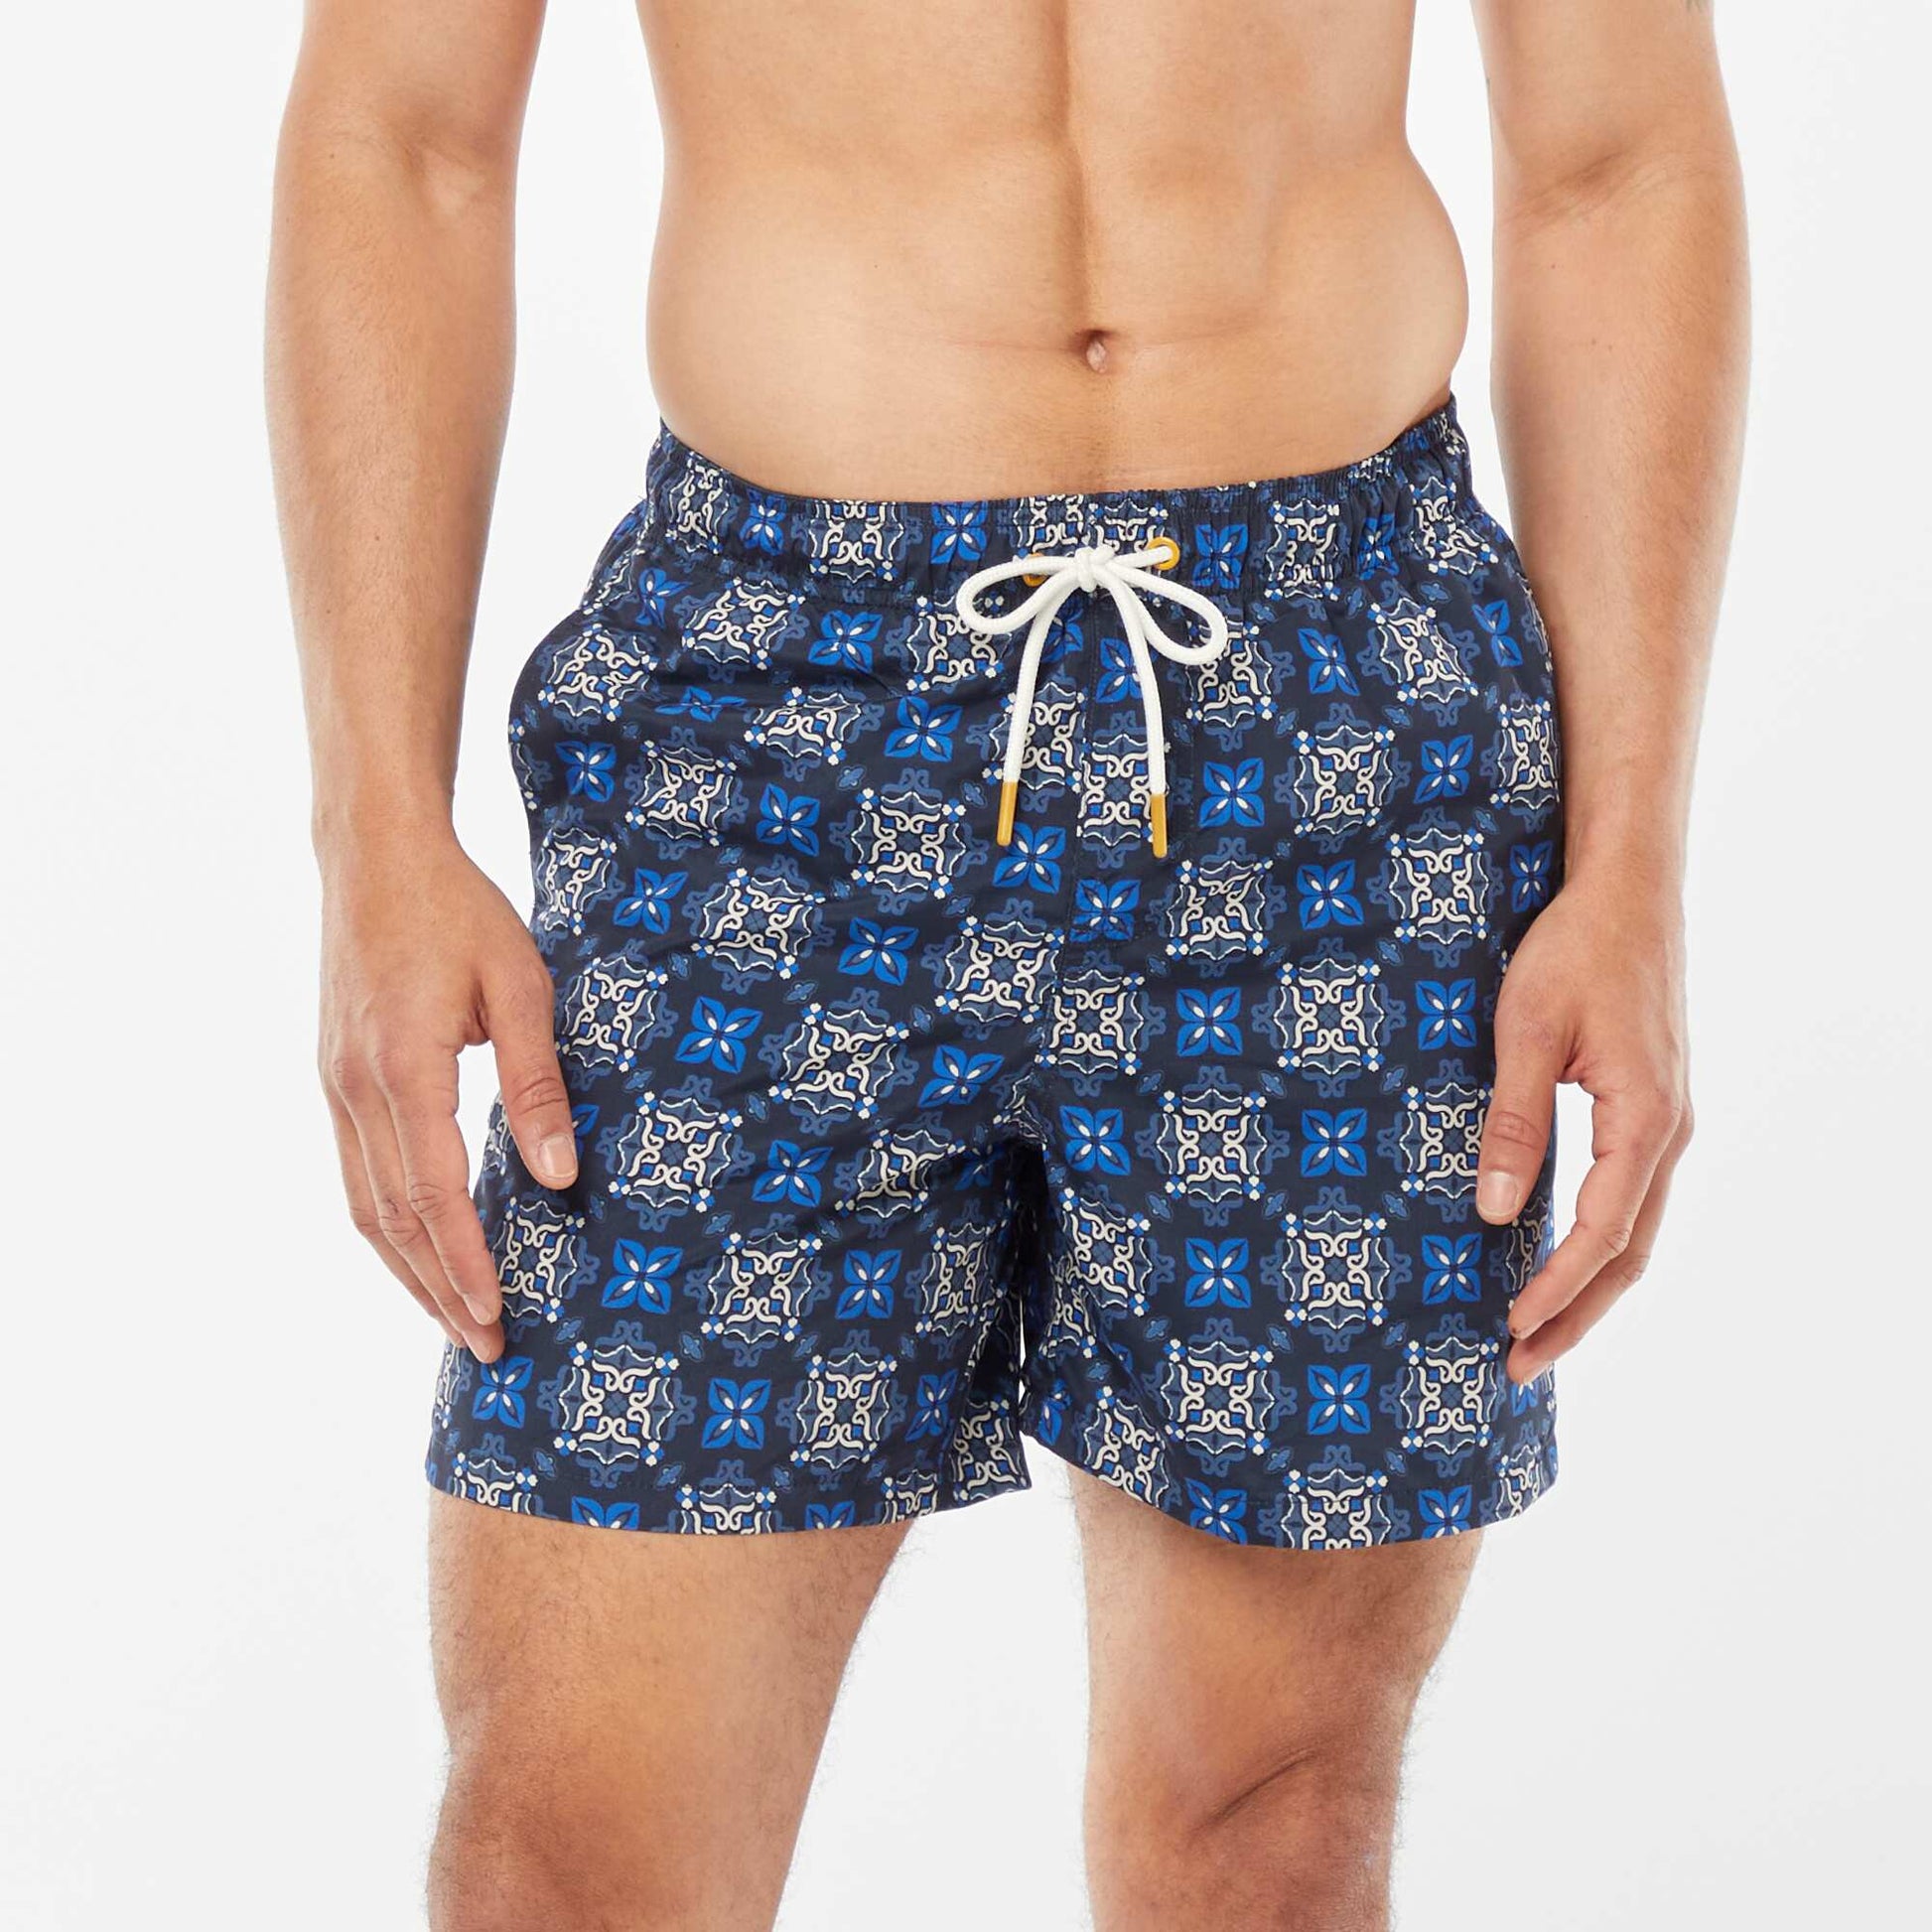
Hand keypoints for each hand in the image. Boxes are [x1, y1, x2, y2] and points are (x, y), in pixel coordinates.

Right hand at [317, 830, 575, 1360]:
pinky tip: (420, 1250)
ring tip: (454, 1319)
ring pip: (365, 1205)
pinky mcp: (335, 1078)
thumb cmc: (459, 910)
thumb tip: (560, 1175)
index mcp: (403, 1066)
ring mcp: (335, 1085)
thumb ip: (539, 1081)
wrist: (374, 854)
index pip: (433, 1194)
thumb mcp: (522, 984)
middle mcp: (355, 1087)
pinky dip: (389, 1226)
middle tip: (486, 1346)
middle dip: (439, 1289)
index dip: (466, 1263)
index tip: (497, 1317)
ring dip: (408, 1269)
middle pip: (392, 1218)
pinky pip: (357, 1173)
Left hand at [1474, 868, 1693, 1383]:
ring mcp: (1665, 1122)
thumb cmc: (1573, 949)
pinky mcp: (1648, 1108)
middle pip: (1630, 1255)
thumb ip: (1513, 1122)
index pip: (1603, 1234)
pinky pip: (1628, 1197)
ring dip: (1587, 1288)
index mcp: (1646, 1119)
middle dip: (1575, 1316)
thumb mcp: (1527, 1031)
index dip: (1556, 1290)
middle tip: (1518, 1367)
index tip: (1509, 1331)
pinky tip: (1553, 1259)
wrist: (1626, 889)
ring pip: (1634, 1231)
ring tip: (1534, 1335)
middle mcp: (1668, 1131)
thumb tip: (1495, 1211)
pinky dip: (1596, 1245)